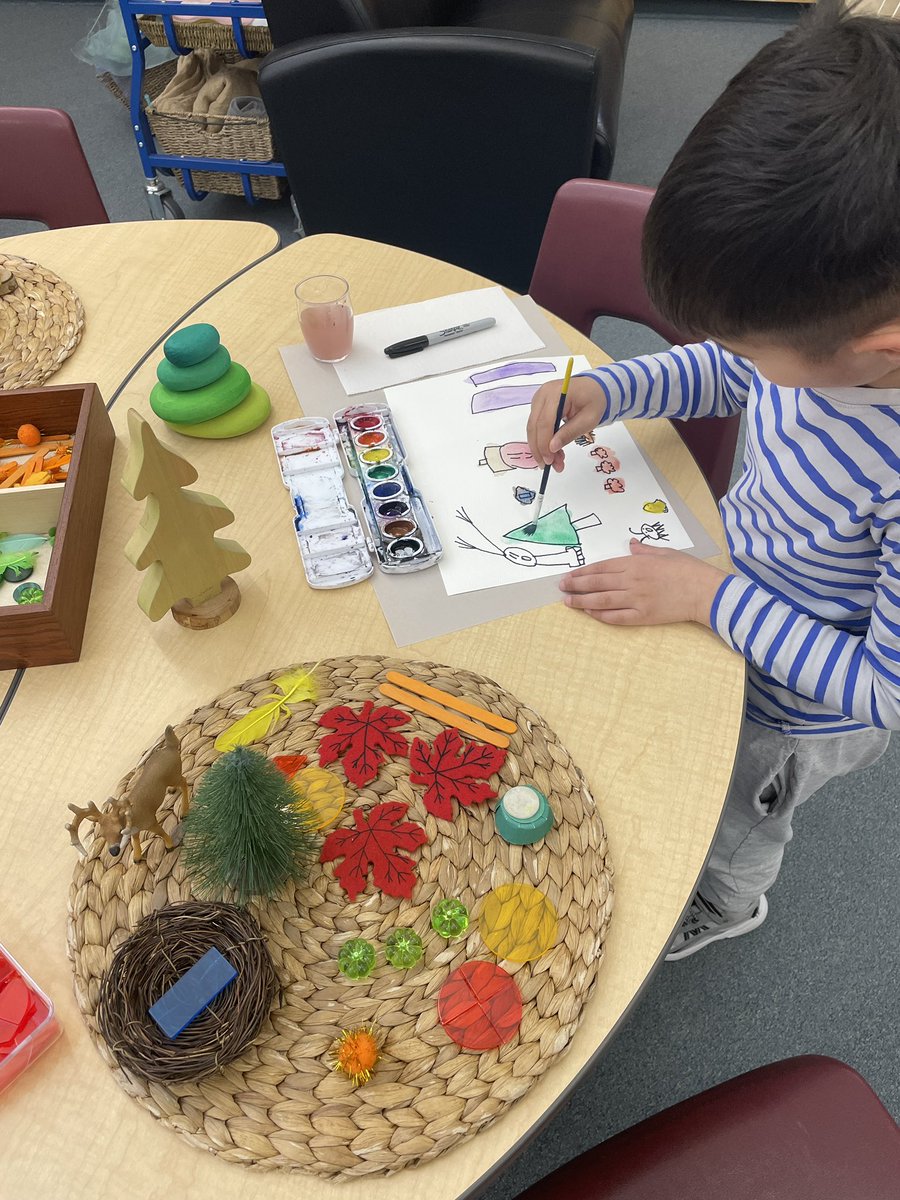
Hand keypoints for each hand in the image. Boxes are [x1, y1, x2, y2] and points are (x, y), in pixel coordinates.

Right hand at [526, 377, 606, 472]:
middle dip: (540, 449)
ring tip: (556, 462)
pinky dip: (543, 441)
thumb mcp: (588, 419)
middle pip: (534, 426)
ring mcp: (538, 400)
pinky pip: (536, 426)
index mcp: (556, 393)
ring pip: (533, 428)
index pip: (544, 422)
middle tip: (549, 466)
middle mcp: (542, 395)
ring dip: (541, 448)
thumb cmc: (594, 401)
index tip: (549, 461)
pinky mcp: (538, 406)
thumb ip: (570, 433)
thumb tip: (552, 448)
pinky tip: (553, 451)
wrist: (594, 388)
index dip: (544, 444)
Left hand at [559, 540, 727, 625]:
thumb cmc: (688, 569)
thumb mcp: (665, 552)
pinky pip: (617, 617)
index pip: (602, 567)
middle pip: (597, 584)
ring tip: (568, 602)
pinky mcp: (643, 616)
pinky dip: (601, 616)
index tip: (570, 575)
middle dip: (576, 585)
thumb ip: (644, 550)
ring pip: (601, 601)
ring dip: (582, 602)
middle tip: (561, 587)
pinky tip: (590, 614)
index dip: (583, 572)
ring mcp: (636, 600)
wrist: (705, 591)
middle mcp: (631, 581)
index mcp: (636, 563)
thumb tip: (631, 544)